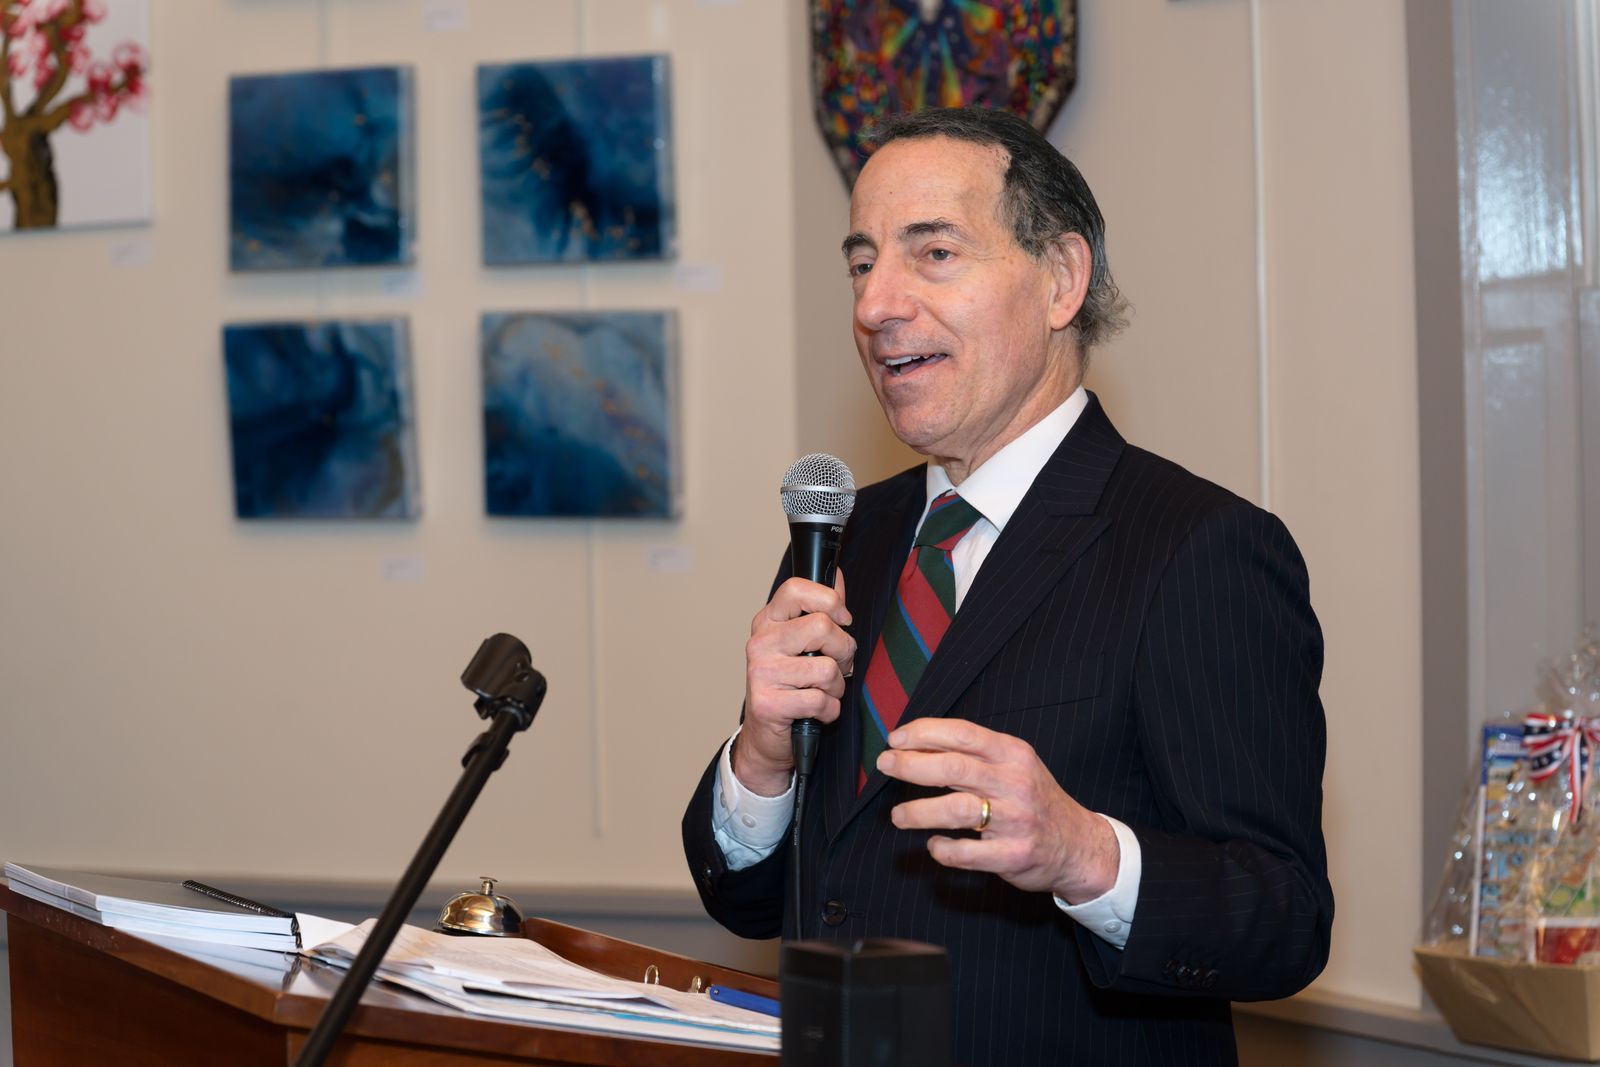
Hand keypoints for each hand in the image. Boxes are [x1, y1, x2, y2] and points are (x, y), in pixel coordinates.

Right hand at [735, 572, 855, 795]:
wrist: (765, 736)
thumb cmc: (789, 686)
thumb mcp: (801, 644)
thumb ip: (821, 609)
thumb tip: (836, 573)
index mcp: (768, 621)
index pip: (797, 589)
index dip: (830, 601)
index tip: (841, 620)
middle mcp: (760, 642)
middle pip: (823, 627)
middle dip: (844, 652)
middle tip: (837, 666)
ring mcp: (761, 673)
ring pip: (826, 669)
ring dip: (837, 687)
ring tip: (823, 692)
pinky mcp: (768, 703)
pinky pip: (821, 701)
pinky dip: (829, 711)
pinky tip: (816, 712)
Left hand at [875, 718, 1118, 902]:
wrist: (1078, 845)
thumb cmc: (1034, 800)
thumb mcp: (1014, 765)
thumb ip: (974, 754)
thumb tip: (916, 744)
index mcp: (1013, 754)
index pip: (963, 733)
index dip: (924, 732)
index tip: (895, 739)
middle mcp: (1015, 782)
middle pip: (954, 768)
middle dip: (911, 765)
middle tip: (885, 766)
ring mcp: (1016, 820)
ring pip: (956, 810)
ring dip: (919, 812)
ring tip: (898, 816)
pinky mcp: (1013, 855)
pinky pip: (966, 853)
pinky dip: (943, 849)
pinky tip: (934, 845)